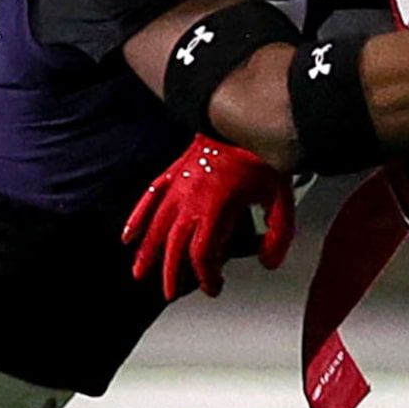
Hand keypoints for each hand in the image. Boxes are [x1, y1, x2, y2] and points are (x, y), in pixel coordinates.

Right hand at [124, 135, 295, 300]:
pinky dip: (137, 218)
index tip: (212, 287)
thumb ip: (278, 234)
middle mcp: (192, 198)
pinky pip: (149, 197)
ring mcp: (179, 184)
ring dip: (147, 251)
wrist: (246, 115)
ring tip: (139, 271)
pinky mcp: (174, 172)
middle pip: (175, 244)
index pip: (203, 252)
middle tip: (169, 292)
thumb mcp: (280, 196)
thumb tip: (269, 262)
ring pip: (157, 225)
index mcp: (216, 206)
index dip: (205, 275)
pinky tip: (128, 234)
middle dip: (171, 272)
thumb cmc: (261, 153)